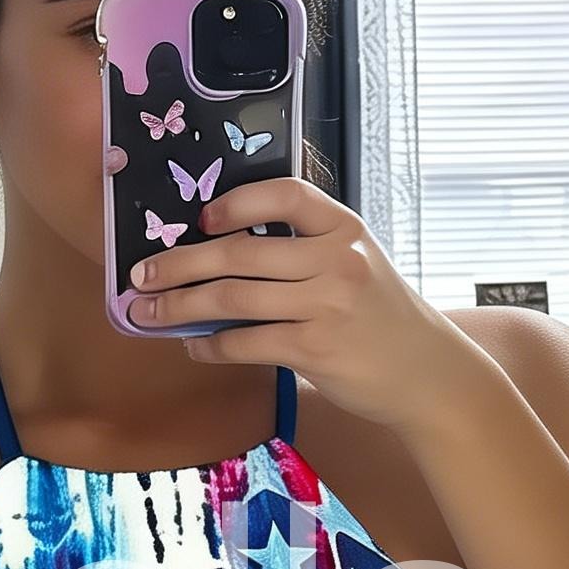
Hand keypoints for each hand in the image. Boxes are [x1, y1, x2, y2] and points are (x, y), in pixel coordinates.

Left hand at [120, 177, 483, 433]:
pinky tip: (194, 346)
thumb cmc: (382, 317)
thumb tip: (220, 253)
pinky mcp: (317, 350)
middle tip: (140, 274)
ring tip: (148, 313)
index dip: (235, 202)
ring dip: (180, 307)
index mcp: (344, 226)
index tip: (200, 218)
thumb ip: (306, 251)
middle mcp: (336, 259)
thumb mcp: (358, 263)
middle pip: (238, 253)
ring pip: (232, 299)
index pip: (283, 195)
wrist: (428, 374)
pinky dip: (211, 346)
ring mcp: (327, 304)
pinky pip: (246, 343)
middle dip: (179, 264)